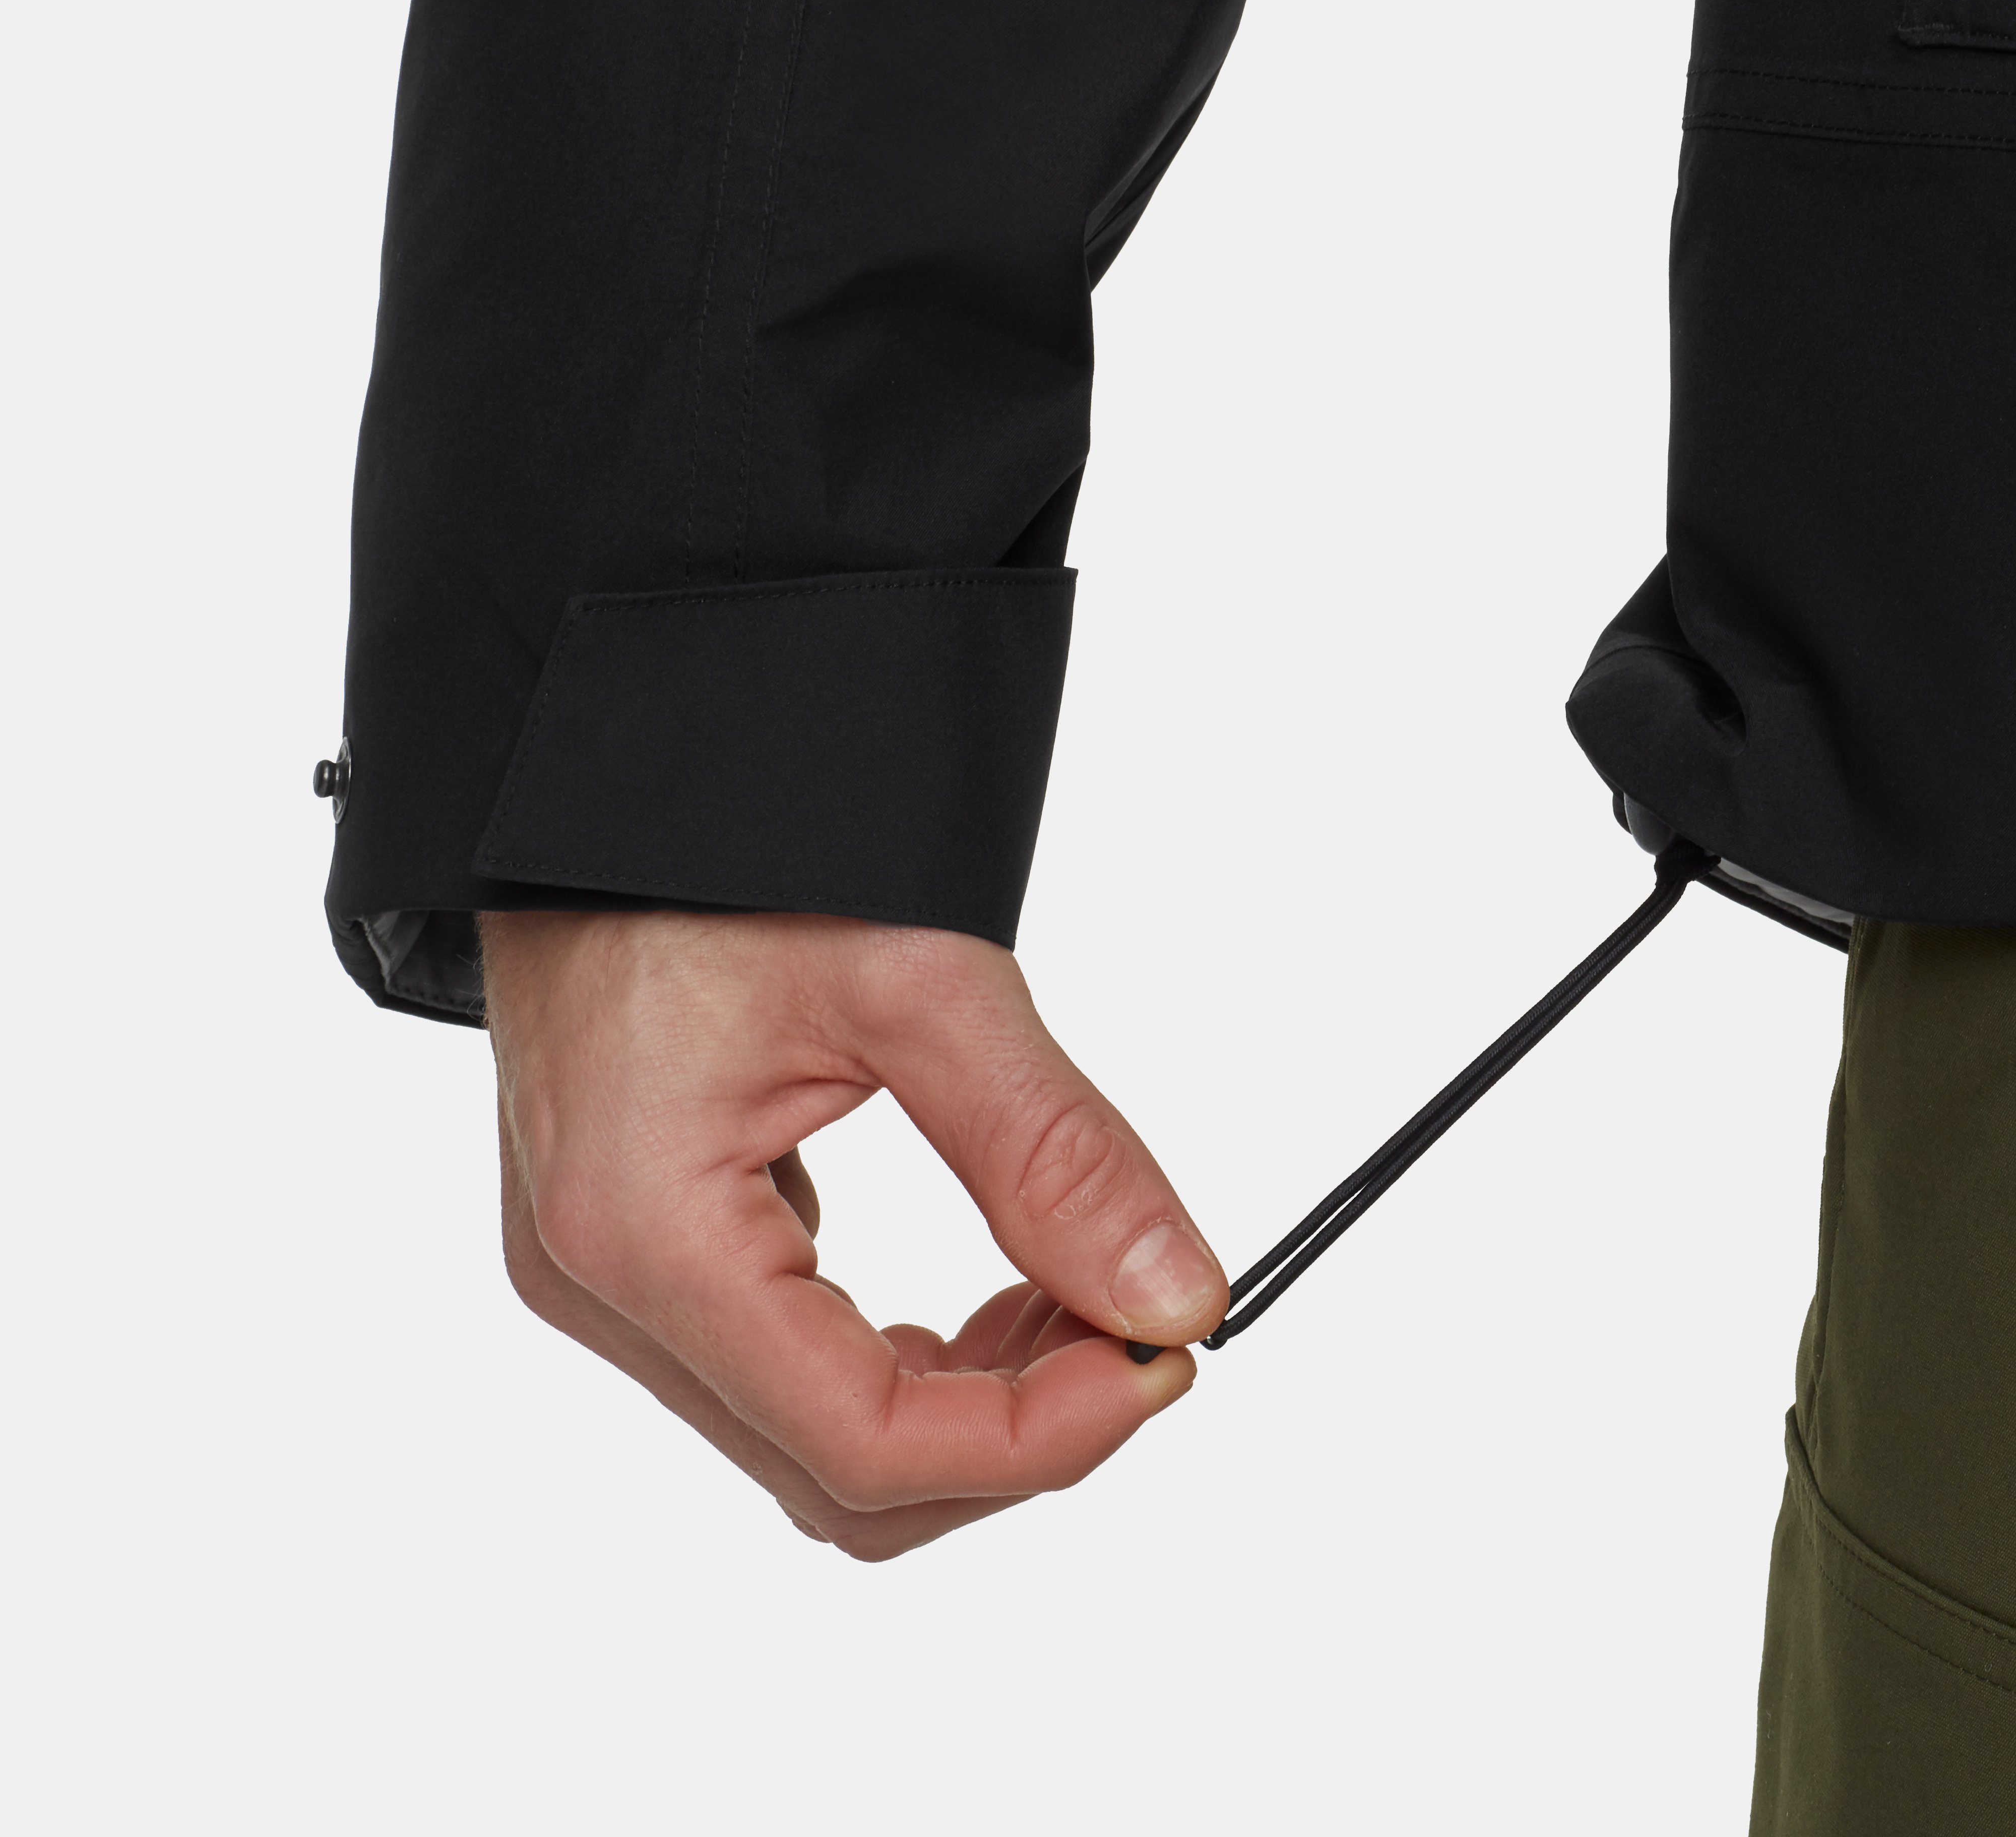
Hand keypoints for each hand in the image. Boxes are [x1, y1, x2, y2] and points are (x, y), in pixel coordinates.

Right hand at [480, 909, 1226, 1559]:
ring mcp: (608, 1274)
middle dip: (1014, 1428)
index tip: (1162, 1365)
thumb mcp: (912, 982)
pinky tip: (993, 1284)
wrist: (604, 791)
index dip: (1037, 1439)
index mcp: (644, 1233)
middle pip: (841, 1468)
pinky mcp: (637, 1246)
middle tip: (1139, 1329)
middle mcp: (604, 1286)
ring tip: (1080, 1295)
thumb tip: (1173, 1293)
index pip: (861, 1444)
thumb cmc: (718, 849)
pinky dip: (908, 1353)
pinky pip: (787, 1364)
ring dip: (970, 1398)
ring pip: (817, 1432)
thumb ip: (1050, 1152)